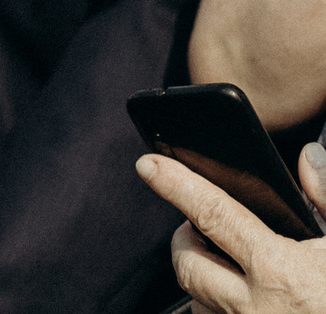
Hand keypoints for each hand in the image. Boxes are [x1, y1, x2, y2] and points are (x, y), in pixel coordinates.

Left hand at [138, 143, 325, 313]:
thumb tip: (308, 159)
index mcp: (282, 273)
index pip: (213, 215)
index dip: (177, 185)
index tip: (148, 166)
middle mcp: (255, 308)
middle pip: (188, 262)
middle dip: (186, 238)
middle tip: (200, 226)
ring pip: (195, 299)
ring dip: (200, 277)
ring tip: (222, 262)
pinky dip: (215, 306)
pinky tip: (238, 297)